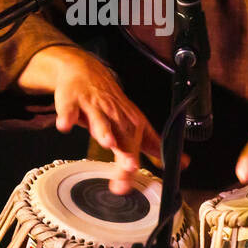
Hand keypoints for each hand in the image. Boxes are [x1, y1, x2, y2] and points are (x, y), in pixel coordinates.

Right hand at [18, 46, 166, 194]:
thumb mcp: (134, 123)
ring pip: (100, 120)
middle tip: (129, 168)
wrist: (85, 72)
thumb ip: (153, 145)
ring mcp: (93, 107)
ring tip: (108, 143)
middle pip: (121, 137)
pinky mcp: (72, 102)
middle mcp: (114, 115)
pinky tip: (65, 126)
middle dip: (125, 152)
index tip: (139, 175)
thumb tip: (182, 163)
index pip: (139, 144)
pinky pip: (69, 111)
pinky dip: (67, 117)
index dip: (140, 159)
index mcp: (131, 122)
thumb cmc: (109, 104)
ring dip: (104, 131)